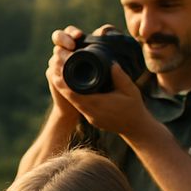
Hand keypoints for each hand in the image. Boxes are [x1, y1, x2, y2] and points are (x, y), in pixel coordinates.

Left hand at [46, 24, 153, 139]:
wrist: (136, 128)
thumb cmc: (134, 108)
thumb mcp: (131, 90)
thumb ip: (120, 76)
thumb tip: (111, 63)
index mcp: (97, 104)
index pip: (74, 93)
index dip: (63, 83)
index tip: (56, 72)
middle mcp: (90, 112)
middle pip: (70, 97)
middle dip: (61, 84)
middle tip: (55, 69)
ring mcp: (90, 116)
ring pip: (73, 102)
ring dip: (66, 90)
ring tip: (59, 76)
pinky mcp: (91, 118)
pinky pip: (79, 106)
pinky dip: (74, 96)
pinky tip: (70, 87)